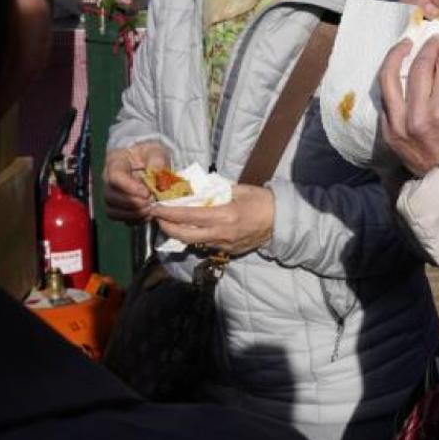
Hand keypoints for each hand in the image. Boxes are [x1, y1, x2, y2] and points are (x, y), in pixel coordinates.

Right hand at [103, 141, 167, 223]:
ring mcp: (111, 194)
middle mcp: (108, 179)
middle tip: (151, 202)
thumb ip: (158, 162)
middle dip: (132, 203)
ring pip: (112, 210)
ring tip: (149, 210)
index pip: (115, 177)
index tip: (147, 193)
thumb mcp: (156, 151)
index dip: (130, 187)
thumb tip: (158, 178)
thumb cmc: (149, 153)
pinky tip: (147, 216)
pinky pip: (118, 217)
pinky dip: (132, 220)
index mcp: (116, 162)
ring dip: (132, 214)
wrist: (148, 159)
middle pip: (110, 196)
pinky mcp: (117, 205)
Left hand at [150, 183, 274, 255]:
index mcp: (223, 215)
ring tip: (171, 223)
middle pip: (184, 235)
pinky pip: (206, 245)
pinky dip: (195, 237)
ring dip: (179, 233)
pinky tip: (192, 229)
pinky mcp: (228, 251)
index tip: (155, 207)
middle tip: (158, 217)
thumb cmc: (263, 201)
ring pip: (193, 242)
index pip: (188, 215)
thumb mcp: (240, 189)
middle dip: (167, 227)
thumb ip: (218, 190)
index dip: (168, 212)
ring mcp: (224, 244)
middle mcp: (220, 233)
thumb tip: (198, 189)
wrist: (282, 222)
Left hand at [379, 36, 438, 175]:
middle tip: (434, 39)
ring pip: (390, 78)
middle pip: (419, 68)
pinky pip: (385, 97)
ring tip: (406, 44)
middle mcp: (417, 116)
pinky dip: (391, 79)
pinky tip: (398, 69)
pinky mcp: (386, 130)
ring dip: (398, 55)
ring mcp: (397, 124)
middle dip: (428, 48)